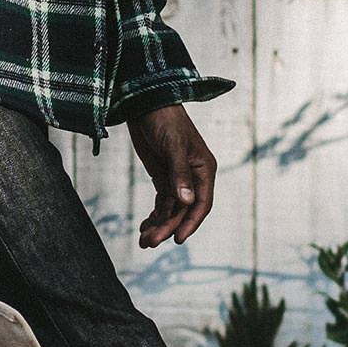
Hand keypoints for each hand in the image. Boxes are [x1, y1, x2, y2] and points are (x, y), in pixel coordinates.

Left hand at [128, 102, 214, 247]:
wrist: (145, 103)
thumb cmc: (164, 120)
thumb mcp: (173, 146)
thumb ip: (179, 173)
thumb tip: (186, 201)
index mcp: (203, 169)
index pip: (201, 204)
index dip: (191, 223)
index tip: (177, 239)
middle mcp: (193, 177)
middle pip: (183, 211)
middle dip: (167, 227)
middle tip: (150, 242)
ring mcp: (177, 178)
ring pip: (171, 210)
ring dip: (159, 225)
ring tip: (144, 241)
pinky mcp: (163, 177)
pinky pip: (162, 203)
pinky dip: (154, 216)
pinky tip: (144, 227)